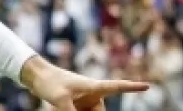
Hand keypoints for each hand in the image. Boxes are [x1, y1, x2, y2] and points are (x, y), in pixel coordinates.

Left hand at [21, 55, 149, 110]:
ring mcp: (85, 101)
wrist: (35, 76)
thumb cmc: (49, 82)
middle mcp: (92, 94)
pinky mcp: (77, 105)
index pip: (117, 87)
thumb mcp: (60, 100)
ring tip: (58, 105)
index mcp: (93, 87)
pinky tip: (56, 107)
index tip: (147, 86)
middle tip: (69, 107)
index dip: (132, 87)